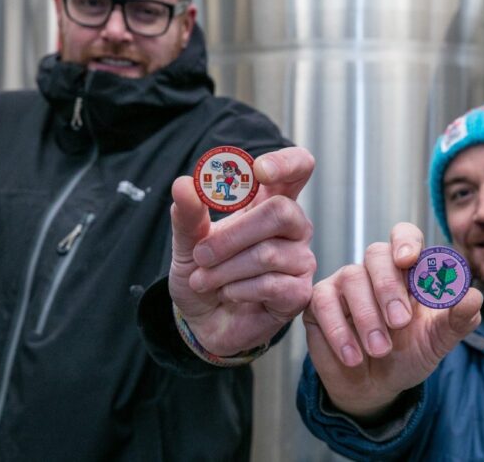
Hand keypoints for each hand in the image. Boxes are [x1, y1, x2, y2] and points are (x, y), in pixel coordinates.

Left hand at [168, 146, 315, 356]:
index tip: (258, 170)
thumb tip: (183, 184)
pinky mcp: (299, 293)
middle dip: (233, 234)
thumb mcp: (187, 241)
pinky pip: (271, 284)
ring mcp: (300, 260)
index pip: (298, 167)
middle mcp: (293, 227)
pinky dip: (238, 289)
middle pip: (282, 211)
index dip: (286, 162)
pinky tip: (229, 293)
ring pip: (269, 253)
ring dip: (225, 268)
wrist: (201, 321)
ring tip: (205, 280)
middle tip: (201, 254)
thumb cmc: (203, 273)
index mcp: (270, 201)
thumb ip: (188, 213)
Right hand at [303, 222, 482, 419]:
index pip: (404, 235)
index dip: (405, 241)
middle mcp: (375, 269)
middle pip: (376, 254)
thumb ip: (458, 319)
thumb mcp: (439, 340)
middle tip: (400, 323)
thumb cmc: (410, 353)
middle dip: (389, 287)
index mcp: (408, 269)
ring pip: (351, 277)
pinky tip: (354, 355)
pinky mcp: (320, 302)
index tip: (409, 260)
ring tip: (381, 350)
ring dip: (367, 316)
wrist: (378, 387)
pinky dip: (340, 331)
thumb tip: (473, 296)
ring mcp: (345, 282)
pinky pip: (323, 302)